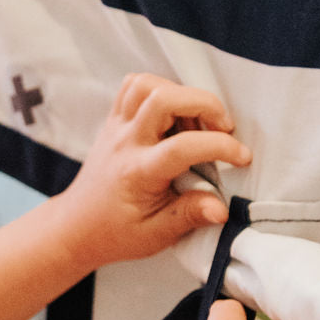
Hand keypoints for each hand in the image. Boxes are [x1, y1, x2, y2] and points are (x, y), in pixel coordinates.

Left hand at [52, 74, 252, 270]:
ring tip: (197, 120)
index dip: (220, 147)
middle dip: (203, 103)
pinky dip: (159, 89)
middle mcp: (125, 143)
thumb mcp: (156, 235)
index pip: (183, 147)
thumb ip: (189, 216)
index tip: (242, 158)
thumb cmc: (117, 233)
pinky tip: (174, 114)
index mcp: (138, 172)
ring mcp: (116, 128)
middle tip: (222, 128)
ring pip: (146, 84)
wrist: (77, 227)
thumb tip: (221, 208)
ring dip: (180, 93)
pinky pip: (132, 86)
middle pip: (162, 98)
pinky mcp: (113, 121)